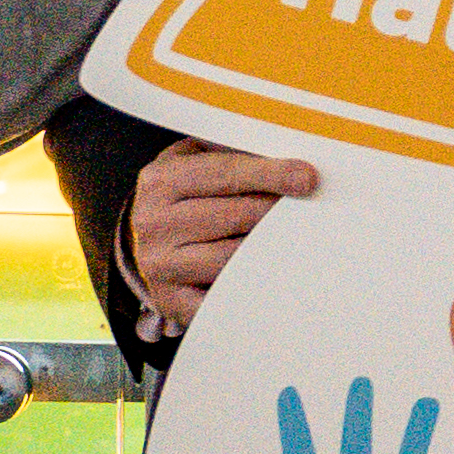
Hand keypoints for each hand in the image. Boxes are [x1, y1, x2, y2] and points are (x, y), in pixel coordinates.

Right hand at [128, 141, 320, 333]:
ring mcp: (161, 265)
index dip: (270, 174)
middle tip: (311, 209)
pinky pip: (224, 297)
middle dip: (277, 211)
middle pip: (236, 215)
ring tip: (294, 238)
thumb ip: (231, 153)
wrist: (143, 243)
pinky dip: (252, 288)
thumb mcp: (192, 162)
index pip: (224, 174)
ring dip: (269, 247)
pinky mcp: (173, 300)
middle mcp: (154, 223)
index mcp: (160, 181)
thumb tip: (288, 157)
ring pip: (234, 257)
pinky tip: (274, 275)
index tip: (307, 178)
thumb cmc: (182, 196)